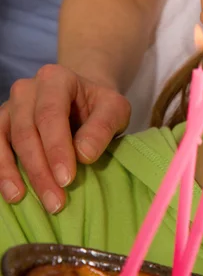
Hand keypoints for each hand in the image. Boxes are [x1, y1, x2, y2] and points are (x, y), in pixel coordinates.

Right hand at [0, 64, 130, 212]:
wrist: (84, 99)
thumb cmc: (101, 106)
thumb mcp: (115, 110)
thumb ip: (102, 127)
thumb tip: (83, 155)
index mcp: (56, 78)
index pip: (51, 115)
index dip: (56, 148)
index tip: (67, 179)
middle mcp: (27, 89)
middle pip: (27, 131)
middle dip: (40, 169)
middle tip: (55, 201)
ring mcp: (10, 105)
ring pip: (6, 140)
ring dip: (16, 174)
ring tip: (26, 200)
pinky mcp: (2, 123)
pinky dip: (1, 169)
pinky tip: (12, 192)